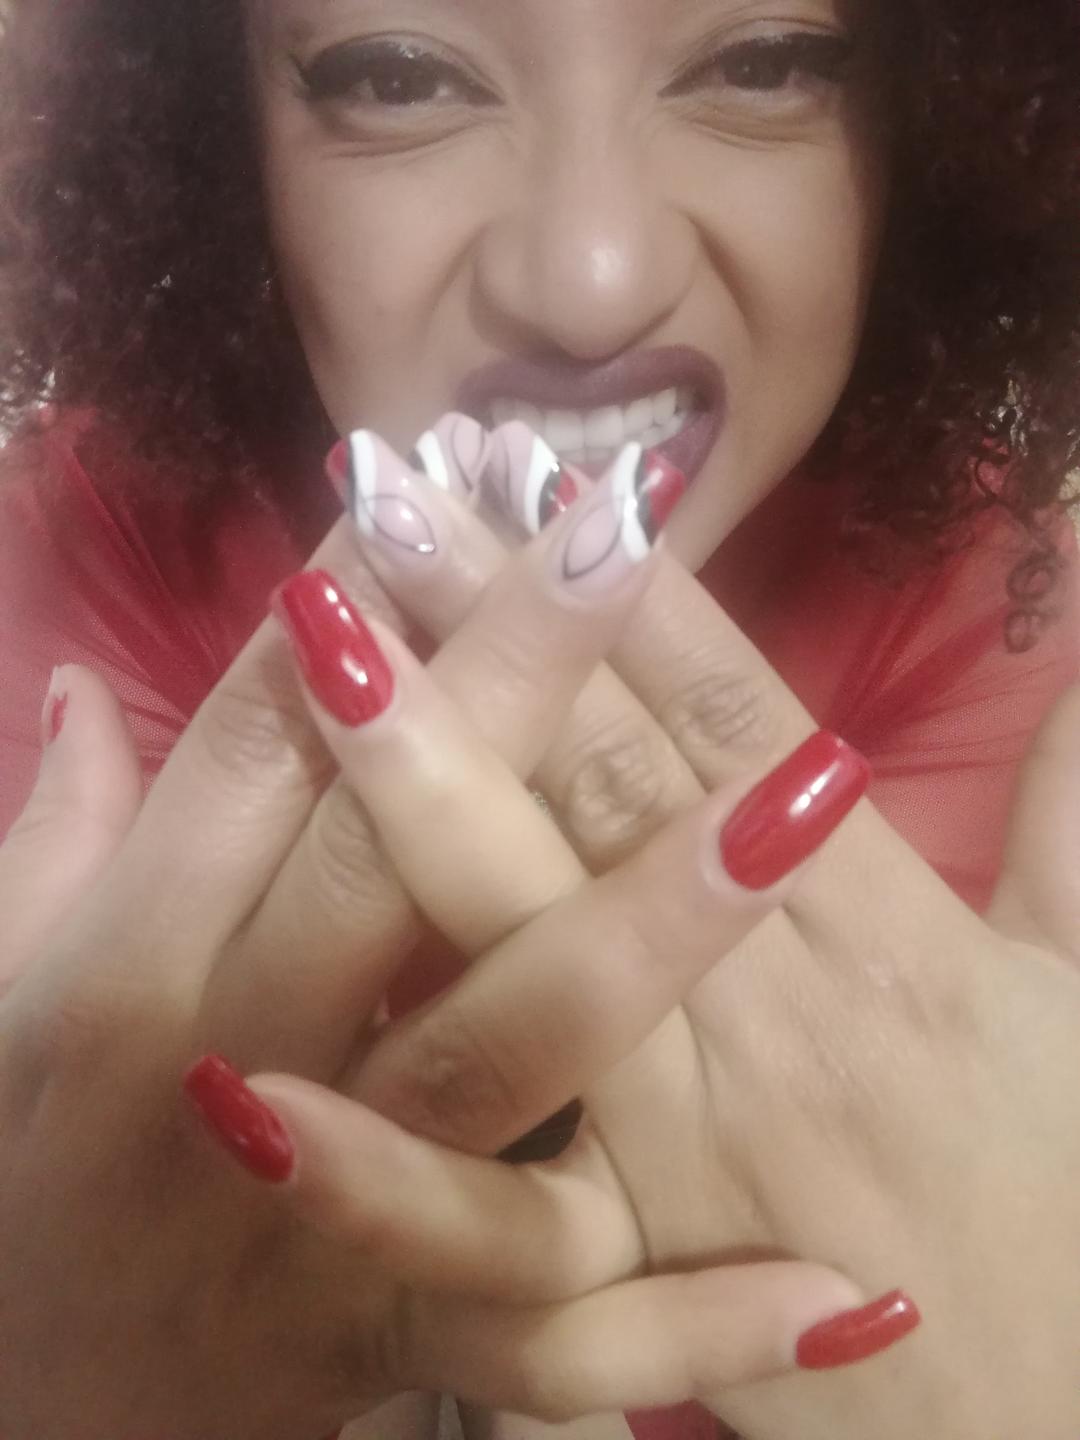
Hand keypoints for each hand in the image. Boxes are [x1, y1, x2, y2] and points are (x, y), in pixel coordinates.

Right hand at [0, 456, 865, 1438]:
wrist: (22, 1417)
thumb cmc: (16, 1174)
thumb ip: (47, 840)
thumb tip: (86, 684)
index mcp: (125, 968)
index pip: (251, 750)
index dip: (350, 602)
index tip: (449, 478)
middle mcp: (231, 1069)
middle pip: (392, 854)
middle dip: (512, 685)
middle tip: (627, 536)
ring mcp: (329, 1216)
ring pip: (503, 1056)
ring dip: (649, 927)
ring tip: (800, 801)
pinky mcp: (402, 1340)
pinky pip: (564, 1342)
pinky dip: (697, 1323)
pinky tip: (847, 1279)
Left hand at [320, 425, 1079, 1439]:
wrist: (1052, 1426)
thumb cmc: (1075, 1195)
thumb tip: (1072, 613)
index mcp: (879, 929)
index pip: (726, 716)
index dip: (634, 584)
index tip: (543, 468)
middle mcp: (761, 1009)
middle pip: (600, 779)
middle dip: (493, 621)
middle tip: (392, 486)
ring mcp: (677, 1139)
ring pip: (523, 935)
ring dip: (419, 783)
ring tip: (314, 641)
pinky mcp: (627, 1271)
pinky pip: (491, 1221)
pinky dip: (380, 1162)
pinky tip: (255, 1080)